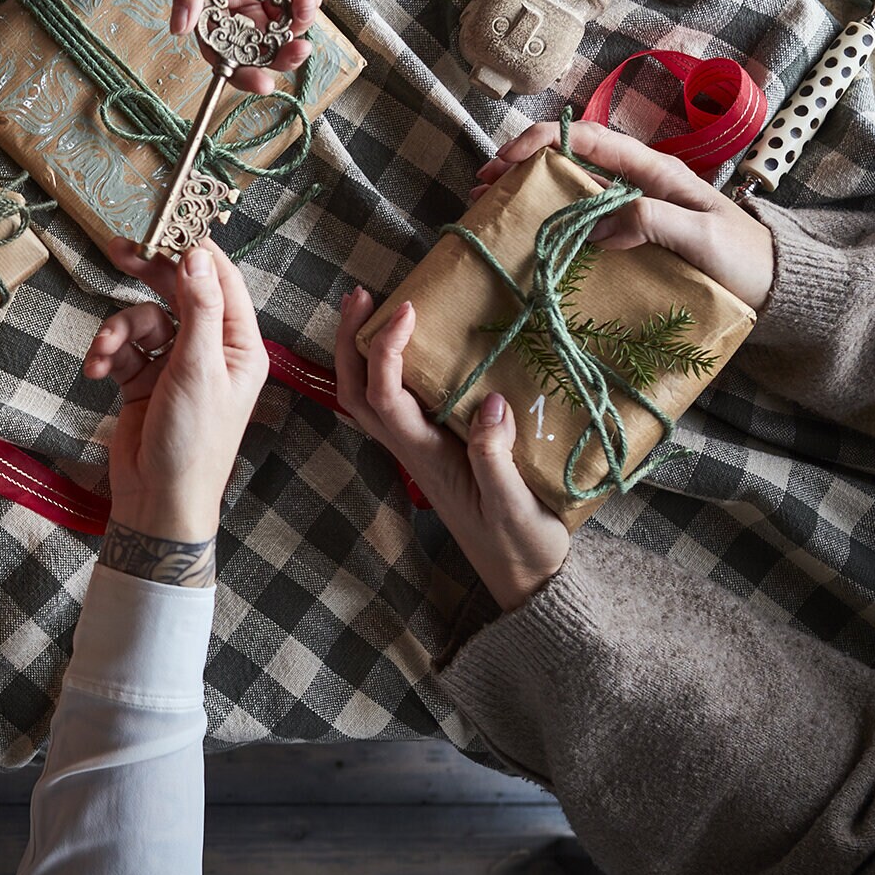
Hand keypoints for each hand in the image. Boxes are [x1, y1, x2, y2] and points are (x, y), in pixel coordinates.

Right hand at [86, 242, 269, 580]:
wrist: (157, 502)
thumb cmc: (192, 442)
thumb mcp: (199, 369)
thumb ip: (199, 309)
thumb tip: (198, 255)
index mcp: (241, 345)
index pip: (221, 281)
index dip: (194, 250)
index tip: (163, 226)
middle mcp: (212, 350)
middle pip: (180, 292)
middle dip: (149, 274)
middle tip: (119, 250)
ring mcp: (177, 365)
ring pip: (145, 319)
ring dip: (120, 330)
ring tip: (104, 353)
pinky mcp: (144, 381)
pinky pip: (125, 348)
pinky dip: (108, 353)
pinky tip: (96, 370)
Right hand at [176, 0, 318, 93]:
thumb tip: (178, 28)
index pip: (217, 37)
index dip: (233, 64)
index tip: (255, 80)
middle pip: (253, 37)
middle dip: (270, 54)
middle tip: (288, 60)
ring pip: (282, 23)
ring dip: (293, 36)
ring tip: (302, 40)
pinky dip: (308, 6)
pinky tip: (305, 0)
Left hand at [336, 292, 568, 611]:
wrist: (523, 579)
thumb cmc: (519, 544)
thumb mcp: (514, 506)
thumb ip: (496, 459)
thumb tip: (491, 405)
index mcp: (424, 455)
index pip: (385, 395)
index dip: (387, 349)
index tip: (407, 309)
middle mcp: (410, 448)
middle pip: (357, 392)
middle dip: (350, 341)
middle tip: (360, 294)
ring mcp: (417, 449)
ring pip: (368, 398)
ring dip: (360, 352)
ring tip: (370, 307)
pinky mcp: (432, 450)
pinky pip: (394, 404)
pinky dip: (386, 369)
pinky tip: (406, 348)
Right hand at [475, 118, 773, 308]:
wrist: (774, 287)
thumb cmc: (745, 258)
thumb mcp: (704, 237)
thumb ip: (653, 221)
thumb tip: (596, 225)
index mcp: (654, 170)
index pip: (589, 139)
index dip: (543, 142)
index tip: (507, 159)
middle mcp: (636, 182)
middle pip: (570, 161)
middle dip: (522, 167)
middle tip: (483, 186)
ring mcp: (630, 208)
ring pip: (570, 190)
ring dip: (529, 194)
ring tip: (492, 207)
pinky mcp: (629, 235)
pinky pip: (581, 221)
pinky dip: (548, 221)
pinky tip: (527, 236)